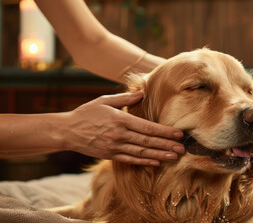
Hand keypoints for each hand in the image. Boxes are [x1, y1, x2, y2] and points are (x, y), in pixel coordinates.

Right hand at [62, 91, 184, 165]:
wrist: (67, 131)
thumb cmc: (87, 113)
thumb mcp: (104, 100)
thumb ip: (124, 98)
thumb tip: (142, 93)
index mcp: (121, 120)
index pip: (148, 127)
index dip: (165, 131)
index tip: (179, 133)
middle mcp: (120, 135)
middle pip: (149, 142)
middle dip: (167, 145)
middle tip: (183, 148)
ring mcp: (115, 147)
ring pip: (142, 153)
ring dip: (160, 155)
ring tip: (175, 157)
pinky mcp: (110, 155)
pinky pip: (131, 160)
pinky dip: (145, 162)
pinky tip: (157, 162)